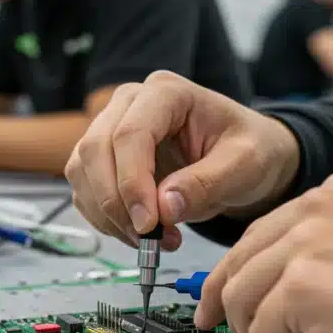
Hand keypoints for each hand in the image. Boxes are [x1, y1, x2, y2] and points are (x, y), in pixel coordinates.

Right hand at [65, 71, 300, 248]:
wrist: (243, 158)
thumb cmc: (249, 149)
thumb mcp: (245, 165)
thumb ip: (207, 183)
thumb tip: (164, 207)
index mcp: (166, 92)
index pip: (130, 134)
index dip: (133, 182)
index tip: (148, 225)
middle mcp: (130, 103)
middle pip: (95, 149)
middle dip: (115, 202)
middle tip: (148, 239)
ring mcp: (111, 127)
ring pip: (82, 171)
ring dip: (108, 215)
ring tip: (154, 240)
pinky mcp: (103, 158)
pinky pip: (85, 190)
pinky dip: (105, 219)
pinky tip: (140, 233)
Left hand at [193, 172, 332, 332]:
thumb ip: (318, 253)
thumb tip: (259, 284)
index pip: (258, 234)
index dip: (239, 279)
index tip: (222, 306)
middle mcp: (318, 205)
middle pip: (238, 263)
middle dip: (239, 311)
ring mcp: (307, 241)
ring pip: (239, 299)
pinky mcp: (301, 283)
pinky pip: (260, 332)